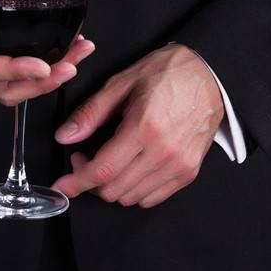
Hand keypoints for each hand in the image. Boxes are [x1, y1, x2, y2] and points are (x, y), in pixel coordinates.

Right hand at [0, 0, 94, 106]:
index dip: (17, 72)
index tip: (44, 65)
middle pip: (4, 89)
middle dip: (41, 83)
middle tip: (71, 66)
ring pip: (11, 86)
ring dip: (44, 80)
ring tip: (75, 60)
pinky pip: (11, 72)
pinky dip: (38, 69)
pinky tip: (61, 52)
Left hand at [50, 43, 224, 207]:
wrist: (209, 75)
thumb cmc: (166, 73)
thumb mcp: (122, 83)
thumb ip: (91, 112)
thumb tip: (65, 136)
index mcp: (145, 127)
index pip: (103, 170)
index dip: (77, 181)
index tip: (62, 184)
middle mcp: (164, 152)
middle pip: (114, 189)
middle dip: (90, 179)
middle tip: (85, 157)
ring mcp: (179, 165)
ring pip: (131, 198)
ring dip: (111, 186)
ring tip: (108, 160)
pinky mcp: (189, 172)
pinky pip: (152, 198)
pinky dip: (134, 190)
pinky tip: (129, 168)